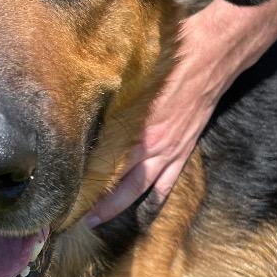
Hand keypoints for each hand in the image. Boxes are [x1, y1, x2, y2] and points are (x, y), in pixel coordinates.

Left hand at [85, 0, 264, 226]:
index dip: (84, 179)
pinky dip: (153, 201)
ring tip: (98, 221)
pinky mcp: (184, 152)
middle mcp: (152, 146)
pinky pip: (167, 185)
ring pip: (140, 190)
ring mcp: (170, 152)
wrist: (213, 56)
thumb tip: (83, 104)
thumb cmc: (171, 59)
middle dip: (97, 203)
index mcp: (136, 127)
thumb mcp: (133, 76)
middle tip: (75, 217)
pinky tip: (143, 214)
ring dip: (119, 207)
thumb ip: (112, 97)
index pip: (103, 162)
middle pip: (119, 184)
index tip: (64, 188)